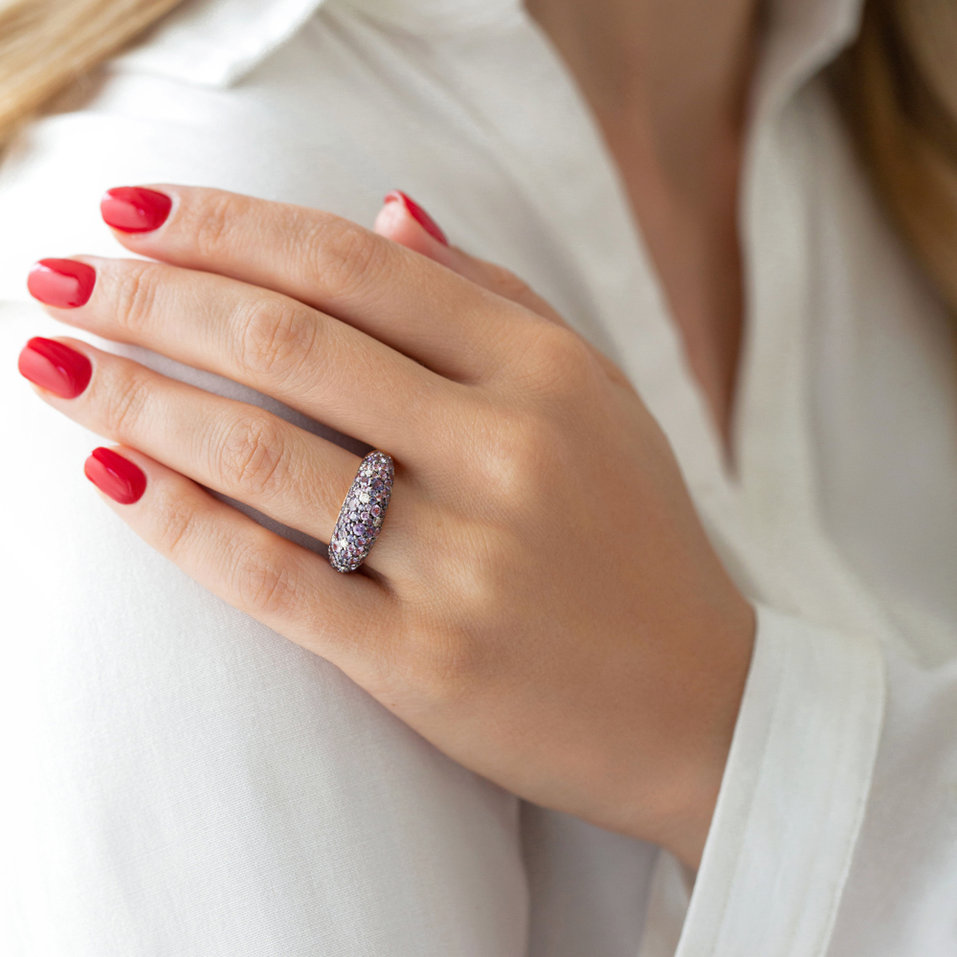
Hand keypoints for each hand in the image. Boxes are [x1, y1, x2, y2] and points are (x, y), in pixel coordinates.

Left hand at [18, 185, 754, 871]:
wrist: (705, 704)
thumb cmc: (639, 542)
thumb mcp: (597, 397)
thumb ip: (493, 299)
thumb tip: (386, 208)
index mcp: (545, 374)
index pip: (355, 265)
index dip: (229, 226)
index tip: (136, 210)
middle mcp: (507, 454)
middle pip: (288, 343)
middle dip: (152, 296)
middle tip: (57, 275)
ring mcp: (467, 563)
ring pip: (262, 455)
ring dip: (133, 398)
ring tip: (51, 363)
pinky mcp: (428, 663)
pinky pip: (273, 579)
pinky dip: (176, 522)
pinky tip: (107, 475)